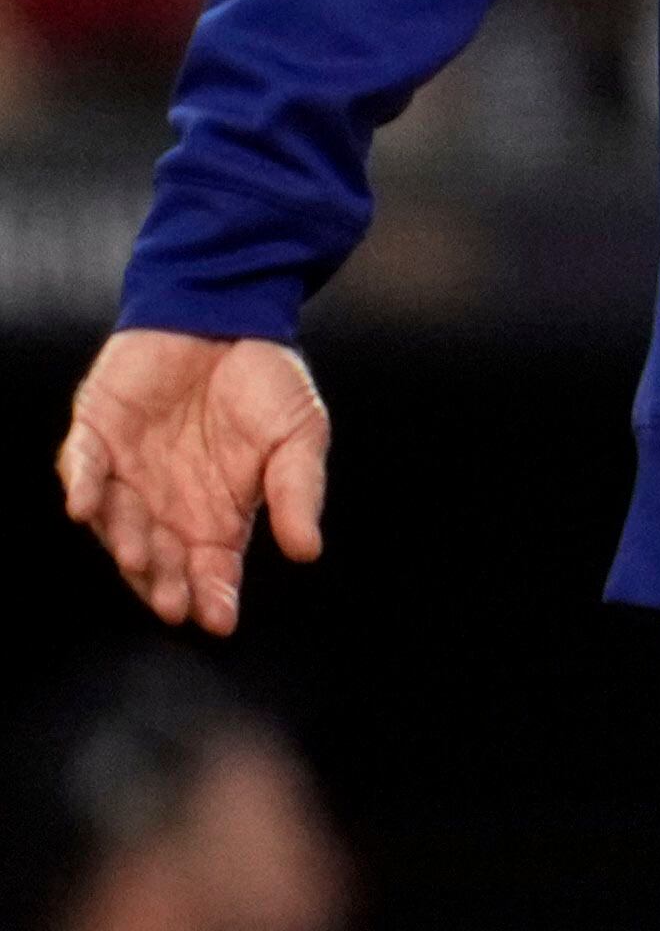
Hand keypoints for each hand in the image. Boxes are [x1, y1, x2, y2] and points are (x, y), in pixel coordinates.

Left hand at [58, 331, 328, 633]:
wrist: (228, 311)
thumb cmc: (268, 376)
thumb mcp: (300, 435)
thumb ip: (298, 491)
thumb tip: (307, 551)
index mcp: (219, 511)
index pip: (213, 567)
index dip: (215, 595)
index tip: (220, 619)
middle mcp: (168, 503)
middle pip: (160, 558)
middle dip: (166, 584)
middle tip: (174, 602)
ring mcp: (129, 472)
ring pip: (117, 523)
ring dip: (126, 543)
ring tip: (142, 558)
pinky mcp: (97, 433)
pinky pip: (82, 469)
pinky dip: (83, 488)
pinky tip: (86, 508)